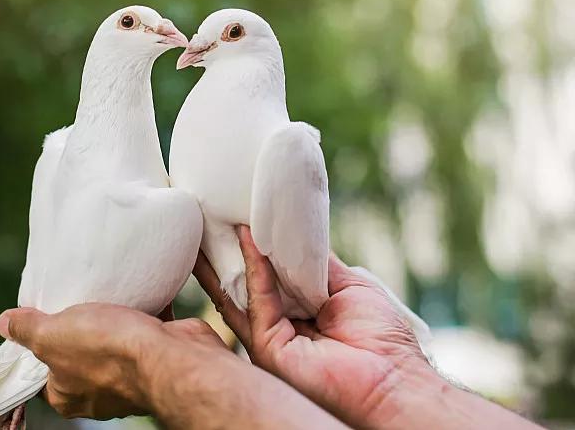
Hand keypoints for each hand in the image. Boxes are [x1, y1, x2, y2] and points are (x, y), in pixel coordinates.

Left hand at [0, 303, 224, 419]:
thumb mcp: (52, 335)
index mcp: (66, 394)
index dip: (35, 345)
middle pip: (76, 354)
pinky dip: (140, 311)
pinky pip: (142, 330)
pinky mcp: (154, 356)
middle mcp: (96, 391)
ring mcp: (128, 375)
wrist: (171, 356)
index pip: (40, 372)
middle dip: (75, 327)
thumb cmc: (109, 351)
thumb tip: (5, 323)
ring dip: (110, 319)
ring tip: (102, 292)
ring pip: (111, 342)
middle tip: (70, 298)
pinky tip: (135, 290)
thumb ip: (27, 330)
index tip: (37, 317)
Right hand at [193, 225, 428, 427]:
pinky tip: (249, 238)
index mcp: (299, 315)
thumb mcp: (347, 285)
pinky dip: (254, 268)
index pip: (269, 279)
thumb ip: (315, 264)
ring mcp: (269, 339)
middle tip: (208, 220)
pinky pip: (257, 301)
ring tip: (208, 224)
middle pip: (243, 286)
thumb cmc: (382, 339)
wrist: (394, 381)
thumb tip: (293, 232)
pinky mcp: (267, 348)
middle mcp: (279, 328)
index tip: (242, 220)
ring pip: (237, 294)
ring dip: (223, 259)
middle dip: (224, 255)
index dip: (256, 251)